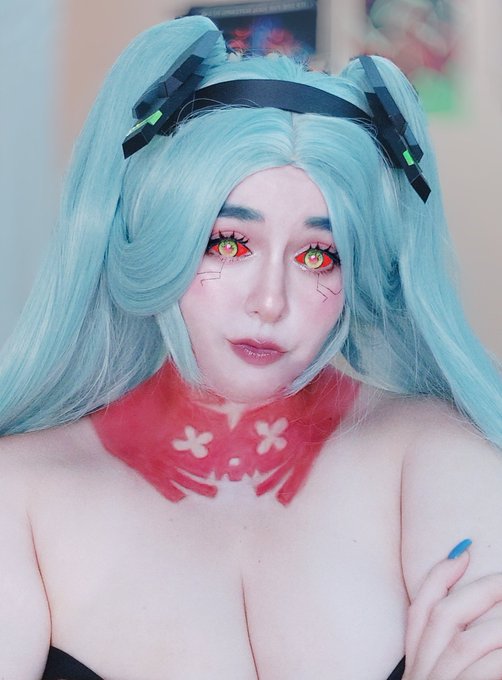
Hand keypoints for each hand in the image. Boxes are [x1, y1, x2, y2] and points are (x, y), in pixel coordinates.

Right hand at [403, 541, 501, 679]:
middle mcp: (420, 675)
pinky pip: (485, 671)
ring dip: (499, 624)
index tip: (463, 551)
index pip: (418, 611)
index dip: (439, 577)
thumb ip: (457, 656)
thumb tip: (482, 623)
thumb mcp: (447, 679)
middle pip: (442, 618)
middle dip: (480, 592)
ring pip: (466, 643)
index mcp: (416, 667)